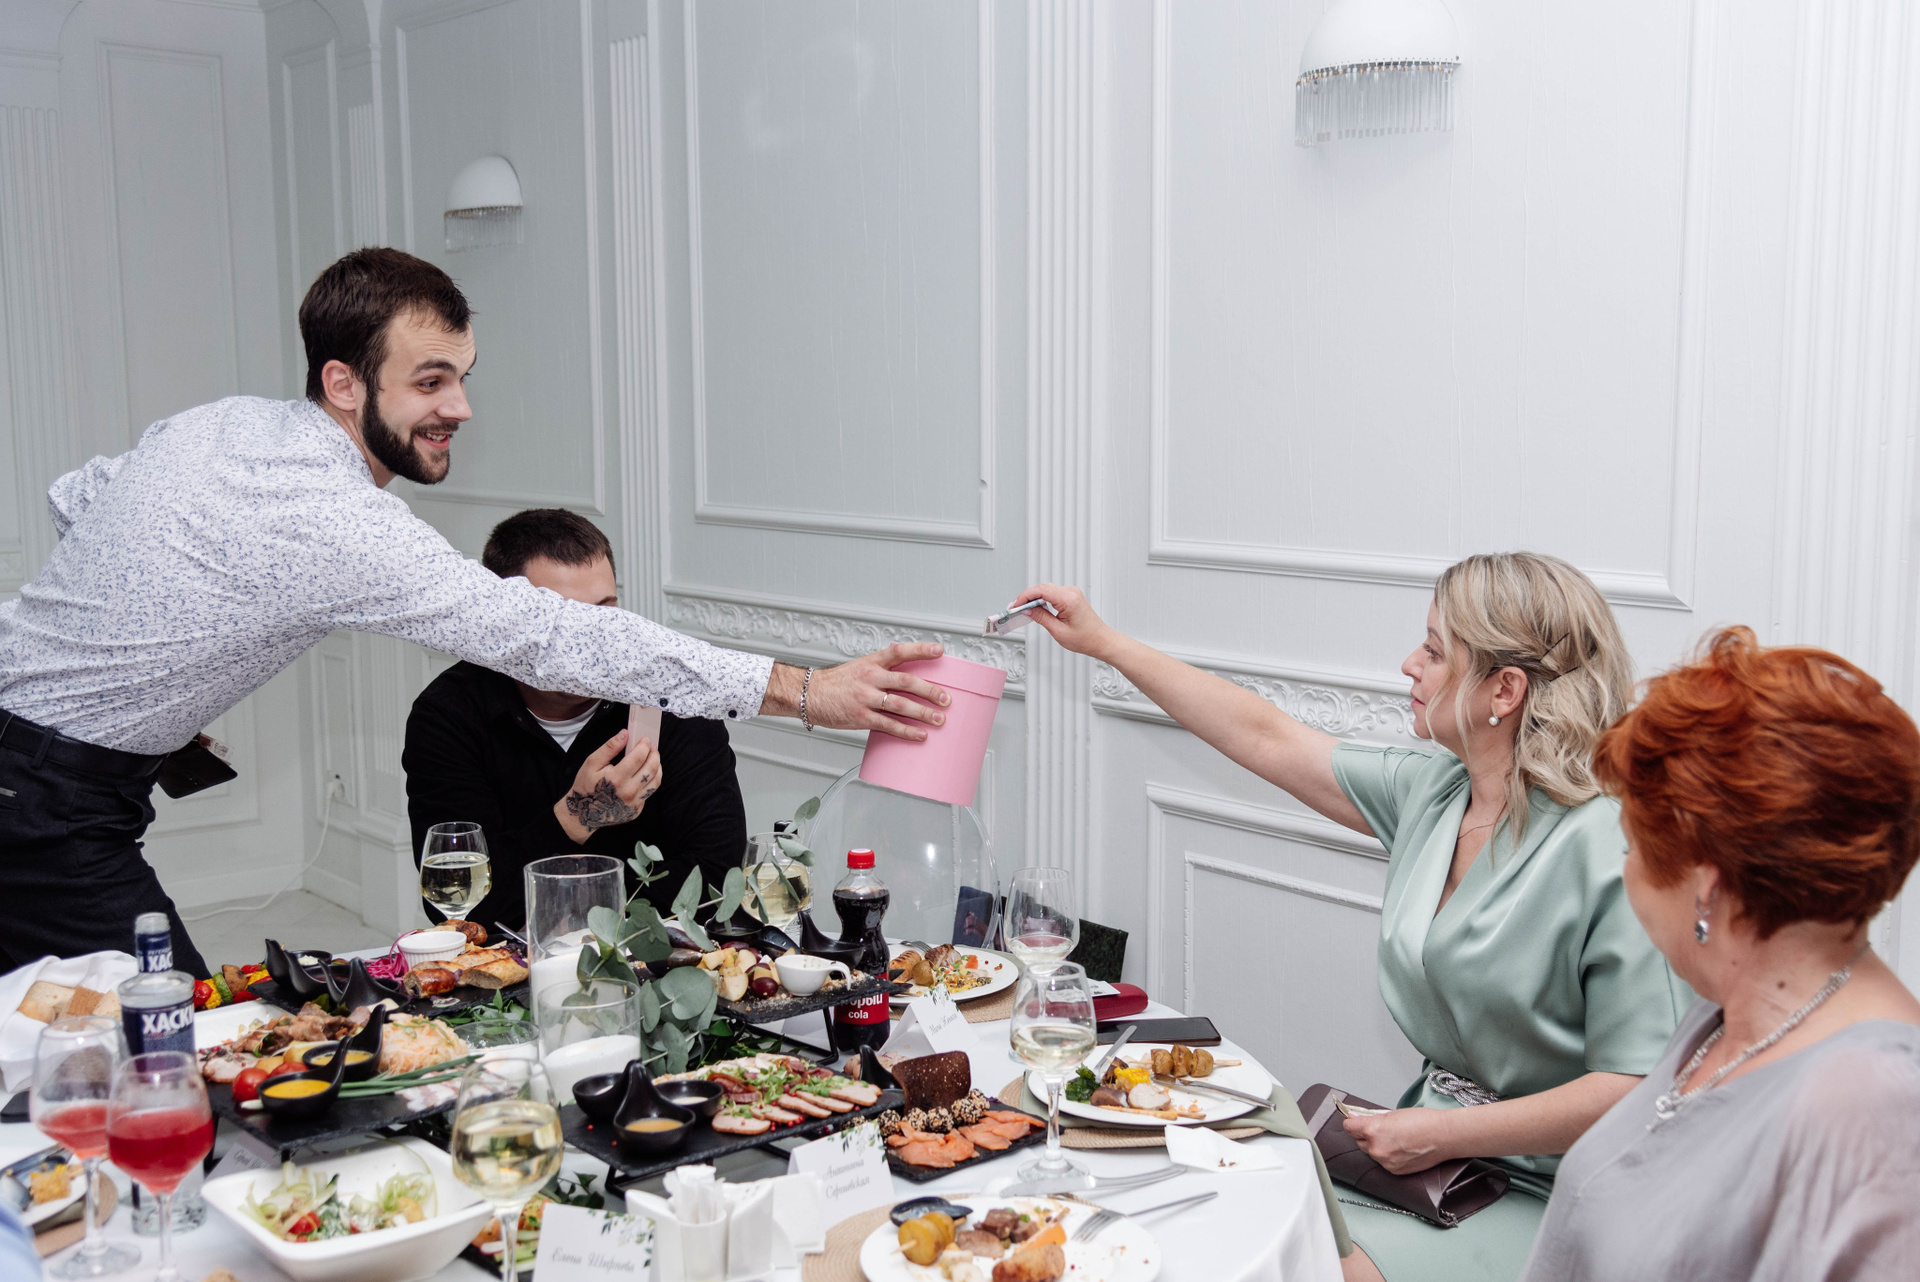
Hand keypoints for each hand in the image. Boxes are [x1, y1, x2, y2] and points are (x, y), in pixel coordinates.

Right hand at [554, 729, 662, 842]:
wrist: (583, 813)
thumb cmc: (586, 786)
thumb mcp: (591, 763)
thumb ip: (609, 747)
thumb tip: (625, 733)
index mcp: (617, 779)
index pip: (639, 757)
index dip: (644, 745)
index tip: (645, 739)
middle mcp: (629, 792)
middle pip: (652, 768)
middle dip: (654, 753)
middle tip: (651, 746)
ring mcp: (634, 803)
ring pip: (656, 781)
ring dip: (657, 766)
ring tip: (652, 758)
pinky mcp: (637, 810)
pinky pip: (650, 792)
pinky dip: (651, 779)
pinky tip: (645, 773)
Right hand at [767, 642, 952, 739]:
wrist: (810, 695)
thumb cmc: (836, 683)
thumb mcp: (860, 667)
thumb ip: (882, 670)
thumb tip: (908, 676)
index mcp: (871, 662)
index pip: (899, 652)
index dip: (920, 650)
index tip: (939, 650)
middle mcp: (870, 678)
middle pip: (906, 682)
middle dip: (930, 690)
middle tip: (945, 698)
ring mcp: (866, 698)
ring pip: (900, 705)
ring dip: (923, 713)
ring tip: (939, 719)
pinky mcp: (861, 717)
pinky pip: (888, 725)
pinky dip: (906, 731)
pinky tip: (919, 734)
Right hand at [1011, 584, 1116, 658]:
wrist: (1101, 640)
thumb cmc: (1086, 638)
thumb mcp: (1058, 631)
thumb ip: (1041, 617)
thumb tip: (1028, 610)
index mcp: (1069, 599)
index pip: (1040, 590)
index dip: (1024, 597)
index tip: (1015, 605)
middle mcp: (1071, 592)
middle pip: (1042, 588)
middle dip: (1026, 597)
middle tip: (1015, 609)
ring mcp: (1072, 593)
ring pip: (1046, 590)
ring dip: (1033, 598)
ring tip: (1023, 610)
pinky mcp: (1071, 597)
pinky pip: (1052, 593)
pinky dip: (1041, 599)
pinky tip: (1035, 608)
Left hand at [1342, 1108, 1449, 1174]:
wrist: (1444, 1136)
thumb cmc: (1423, 1121)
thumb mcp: (1393, 1114)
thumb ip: (1372, 1118)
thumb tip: (1355, 1118)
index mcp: (1373, 1130)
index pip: (1349, 1127)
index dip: (1352, 1122)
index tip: (1355, 1121)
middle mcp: (1376, 1148)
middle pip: (1359, 1141)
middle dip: (1365, 1135)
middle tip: (1380, 1128)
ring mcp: (1385, 1162)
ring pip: (1371, 1152)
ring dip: (1376, 1146)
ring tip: (1395, 1138)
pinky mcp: (1395, 1171)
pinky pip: (1383, 1162)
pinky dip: (1387, 1156)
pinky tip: (1401, 1148)